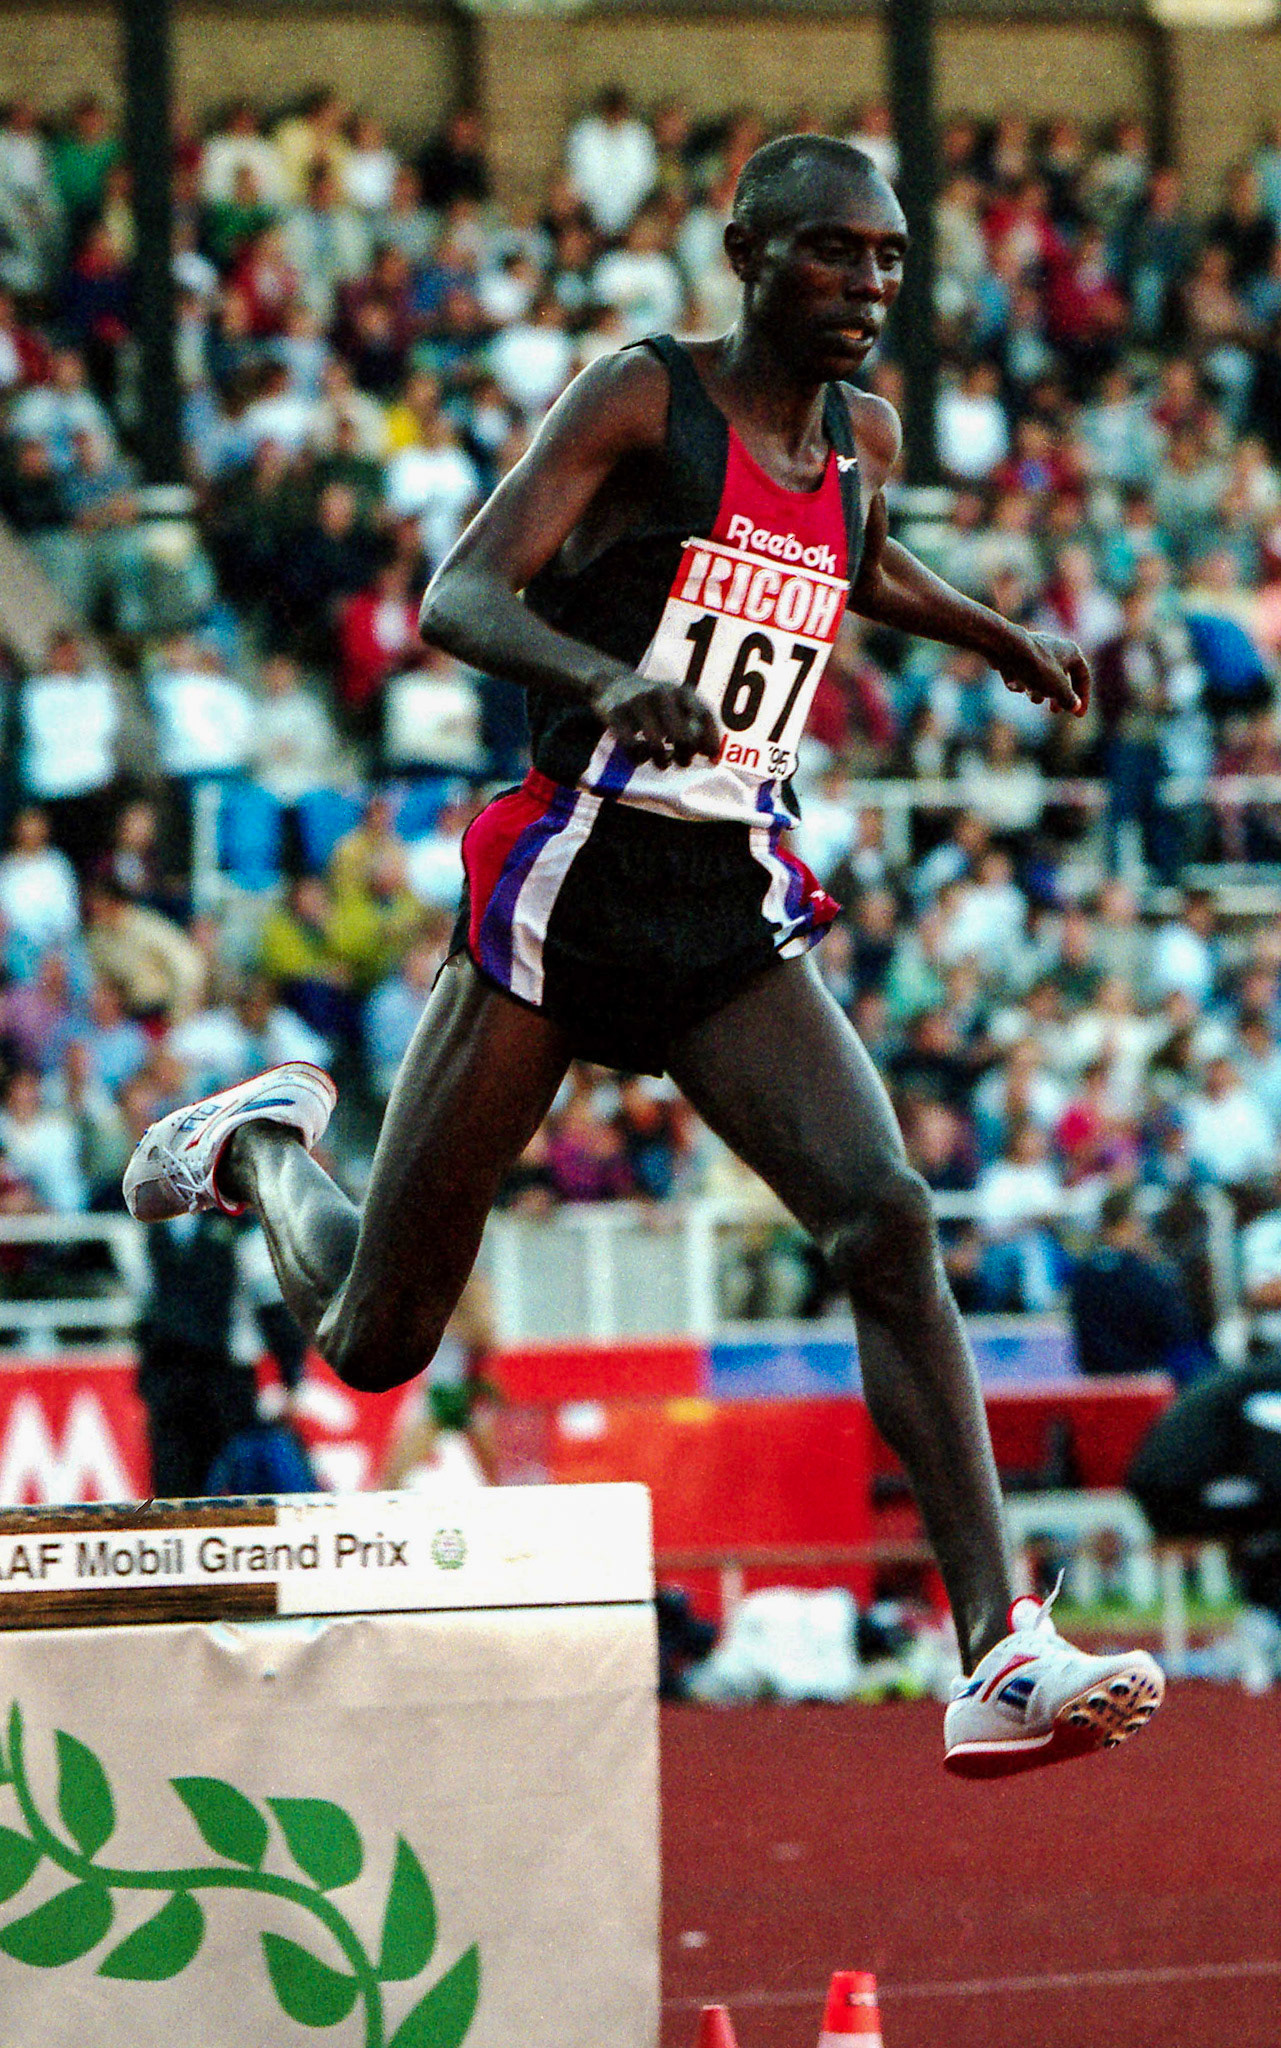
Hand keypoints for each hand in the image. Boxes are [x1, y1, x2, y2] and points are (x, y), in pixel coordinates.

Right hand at [591, 671, 720, 767]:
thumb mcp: (679, 705)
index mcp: (682, 692)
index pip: (704, 716)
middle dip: (686, 755)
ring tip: (662, 762)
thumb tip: (714, 757)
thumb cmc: (655, 704)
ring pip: (655, 745)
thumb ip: (698, 725)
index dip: (711, 740)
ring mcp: (638, 703)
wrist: (614, 684)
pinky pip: (630, 747)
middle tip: (683, 761)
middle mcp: (662, 694)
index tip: (711, 758)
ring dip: (661, 761)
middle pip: (683, 736)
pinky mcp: (616, 714)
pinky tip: (640, 755)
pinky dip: (638, 757)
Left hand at [995, 629, 1090, 717]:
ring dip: (1036, 692)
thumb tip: (1075, 707)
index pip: (1083, 677)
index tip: (1078, 715)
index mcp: (1072, 652)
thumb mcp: (1058, 689)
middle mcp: (1056, 648)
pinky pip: (1021, 674)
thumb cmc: (1037, 667)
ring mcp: (1035, 650)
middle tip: (1054, 711)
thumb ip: (1069, 700)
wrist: (1005, 649)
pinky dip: (1019, 682)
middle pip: (1061, 678)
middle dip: (1057, 697)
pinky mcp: (1016, 655)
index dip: (1083, 698)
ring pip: (1040, 678)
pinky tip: (1012, 681)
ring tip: (1032, 696)